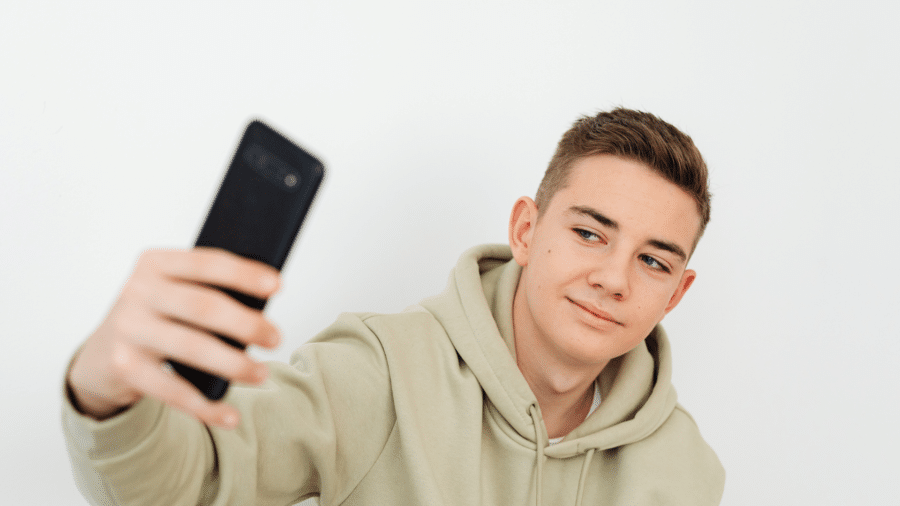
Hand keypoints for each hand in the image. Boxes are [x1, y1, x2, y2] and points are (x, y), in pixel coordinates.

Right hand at [67, 247, 281, 428]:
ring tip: (262, 373)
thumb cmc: (160, 316)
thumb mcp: (176, 293)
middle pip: (203, 307)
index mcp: (156, 263)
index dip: (244, 274)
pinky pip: (172, 391)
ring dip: (233, 364)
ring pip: (192, 347)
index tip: (278, 285)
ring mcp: (129, 330)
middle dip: (246, 324)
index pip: (207, 262)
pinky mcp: (125, 368)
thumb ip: (210, 291)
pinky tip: (230, 416)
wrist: (101, 355)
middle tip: (276, 338)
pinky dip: (204, 407)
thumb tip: (263, 309)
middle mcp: (138, 292)